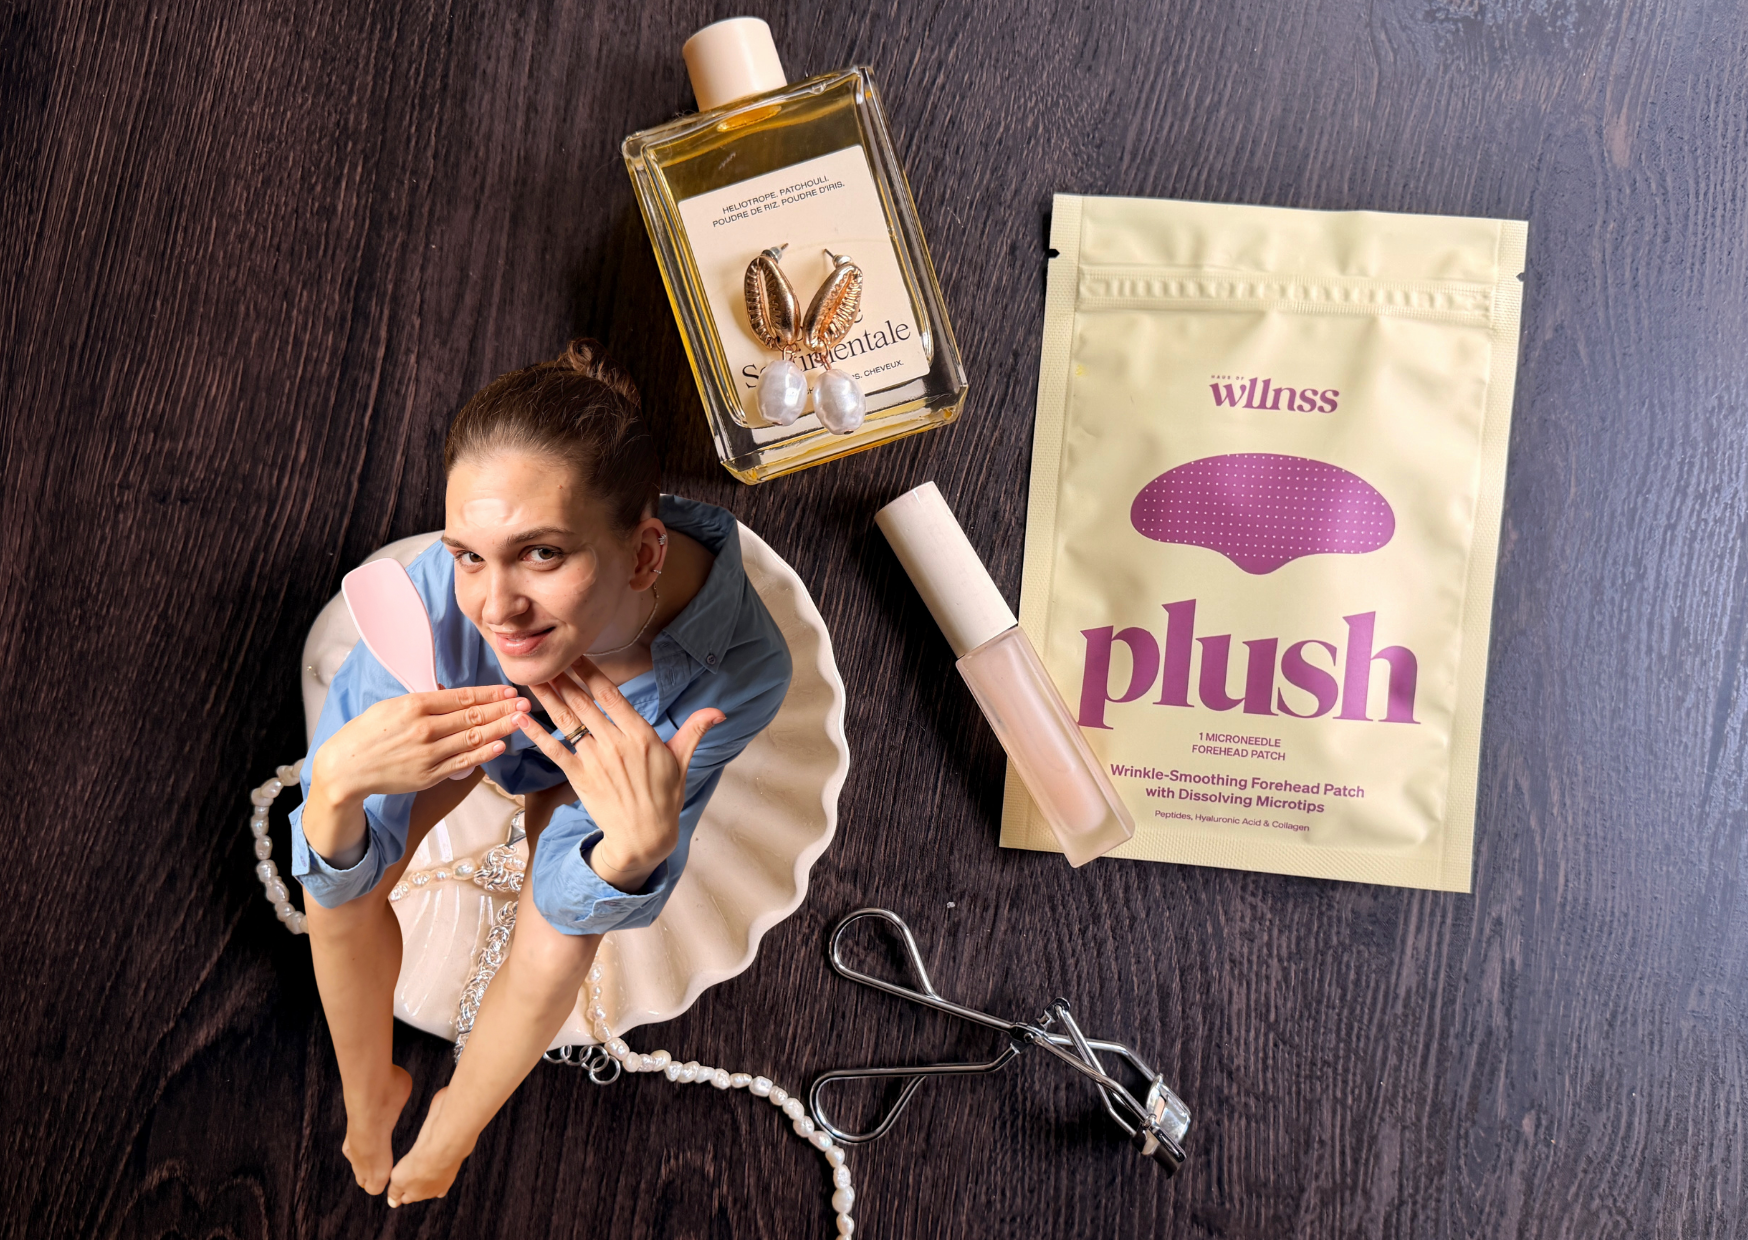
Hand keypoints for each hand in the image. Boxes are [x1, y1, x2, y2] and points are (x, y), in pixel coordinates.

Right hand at [313, 684, 530, 806]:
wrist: (345, 768)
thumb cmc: (366, 734)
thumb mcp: (391, 706)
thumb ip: (424, 702)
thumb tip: (451, 695)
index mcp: (415, 705)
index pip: (462, 697)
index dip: (490, 693)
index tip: (508, 690)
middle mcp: (425, 728)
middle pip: (474, 716)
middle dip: (503, 708)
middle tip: (525, 703)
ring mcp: (429, 753)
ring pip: (474, 738)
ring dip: (501, 728)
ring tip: (520, 720)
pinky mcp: (429, 774)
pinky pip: (464, 762)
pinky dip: (485, 753)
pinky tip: (502, 745)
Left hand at [514, 656, 723, 892]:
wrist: (644, 837)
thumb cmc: (665, 797)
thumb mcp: (682, 760)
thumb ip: (695, 730)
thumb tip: (719, 712)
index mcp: (641, 735)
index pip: (611, 696)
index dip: (591, 673)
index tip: (576, 655)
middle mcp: (615, 744)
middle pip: (584, 703)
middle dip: (563, 678)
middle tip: (546, 658)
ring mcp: (595, 761)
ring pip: (567, 722)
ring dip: (548, 698)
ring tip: (532, 677)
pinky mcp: (579, 778)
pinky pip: (554, 750)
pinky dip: (536, 734)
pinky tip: (521, 718)